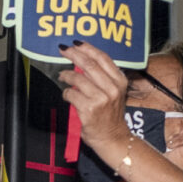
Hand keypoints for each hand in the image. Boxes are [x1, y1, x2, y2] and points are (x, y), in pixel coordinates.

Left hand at [57, 41, 133, 159]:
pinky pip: (71, 94)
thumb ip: (103, 77)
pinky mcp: (89, 109)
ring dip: (67, 75)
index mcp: (120, 81)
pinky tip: (67, 95)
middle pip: (89, 64)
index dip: (88, 48)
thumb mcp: (114, 92)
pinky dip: (66, 93)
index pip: (103, 58)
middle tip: (63, 50)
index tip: (76, 43)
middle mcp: (112, 88)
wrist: (112, 138)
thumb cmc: (110, 115)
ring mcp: (101, 99)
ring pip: (78, 78)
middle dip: (73, 55)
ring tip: (62, 76)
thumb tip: (83, 61)